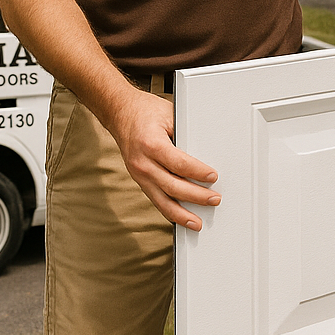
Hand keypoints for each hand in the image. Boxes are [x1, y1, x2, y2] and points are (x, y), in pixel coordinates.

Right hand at [105, 87, 219, 230]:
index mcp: (151, 144)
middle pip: (172, 185)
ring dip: (182, 213)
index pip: (178, 163)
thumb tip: (207, 152)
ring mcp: (139, 174)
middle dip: (195, 196)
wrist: (120, 113)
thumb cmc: (146, 112)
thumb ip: (186, 134)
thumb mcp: (170, 115)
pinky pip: (155, 199)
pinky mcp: (139, 180)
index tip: (213, 177)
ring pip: (162, 200)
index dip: (197, 172)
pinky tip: (181, 218)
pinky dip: (169, 211)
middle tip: (214, 199)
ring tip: (197, 223)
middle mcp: (142, 162)